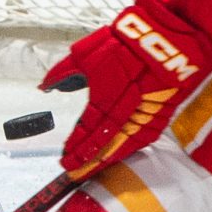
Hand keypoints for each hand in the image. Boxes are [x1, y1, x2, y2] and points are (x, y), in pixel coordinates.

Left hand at [42, 0, 211, 178]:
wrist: (167, 39)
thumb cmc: (123, 43)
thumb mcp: (85, 52)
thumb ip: (64, 73)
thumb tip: (45, 87)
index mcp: (108, 92)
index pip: (89, 126)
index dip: (77, 145)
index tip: (65, 158)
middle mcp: (128, 107)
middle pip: (106, 141)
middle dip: (89, 160)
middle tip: (74, 173)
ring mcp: (147, 112)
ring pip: (126, 144)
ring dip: (108, 159)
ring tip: (91, 170)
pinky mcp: (162, 113)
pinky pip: (143, 139)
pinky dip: (128, 151)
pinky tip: (116, 158)